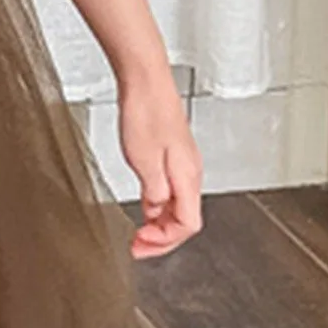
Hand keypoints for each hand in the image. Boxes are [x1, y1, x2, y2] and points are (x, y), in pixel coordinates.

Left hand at [118, 68, 202, 258]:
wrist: (145, 80)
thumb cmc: (145, 112)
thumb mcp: (144, 161)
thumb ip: (154, 192)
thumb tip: (156, 211)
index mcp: (188, 176)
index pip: (187, 225)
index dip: (165, 241)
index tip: (140, 244)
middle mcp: (190, 172)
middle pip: (185, 220)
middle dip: (162, 239)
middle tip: (137, 247)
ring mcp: (182, 164)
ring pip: (178, 206)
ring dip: (159, 224)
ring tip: (138, 233)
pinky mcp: (172, 156)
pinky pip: (170, 190)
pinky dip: (158, 206)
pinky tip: (144, 208)